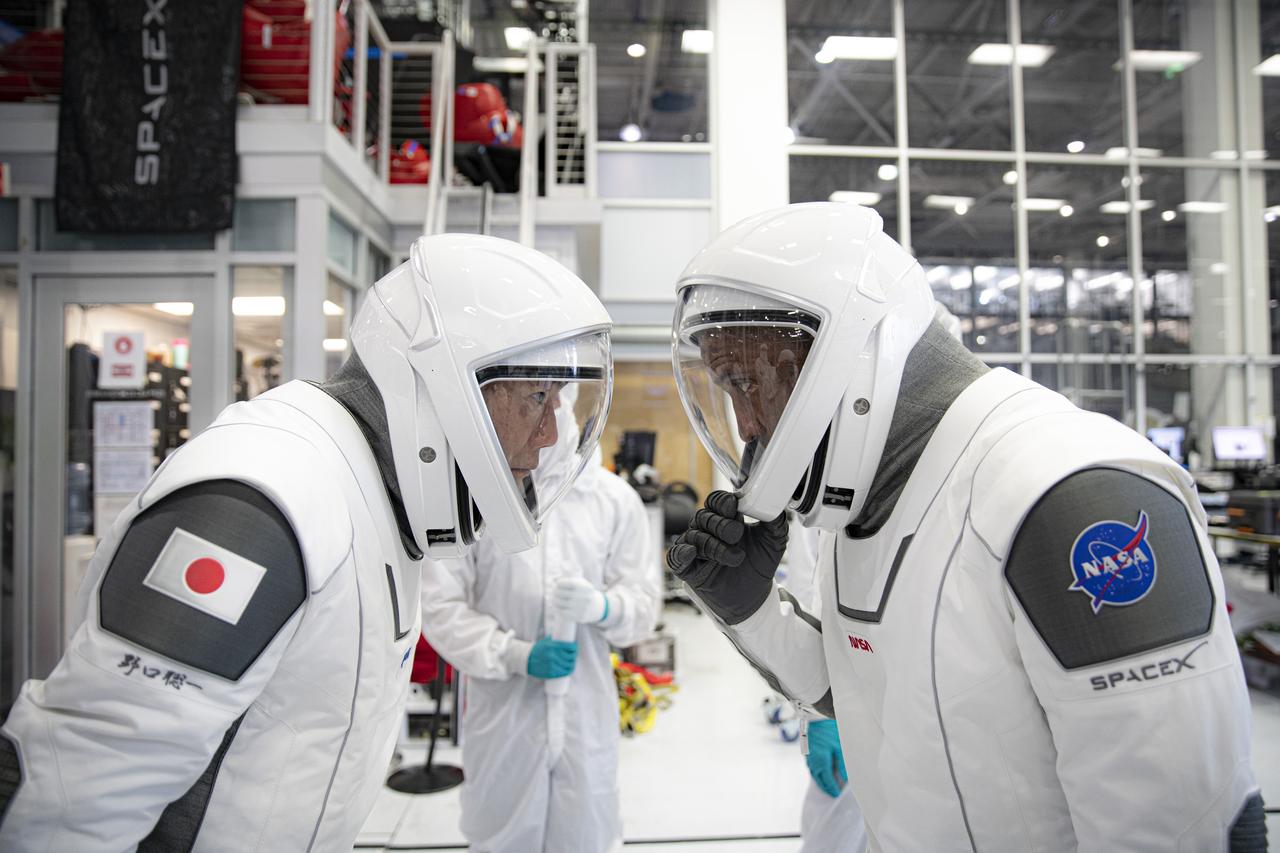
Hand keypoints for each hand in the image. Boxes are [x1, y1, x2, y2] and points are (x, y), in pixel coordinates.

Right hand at [526, 637, 576, 678]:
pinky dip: (568, 671)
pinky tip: (569, 669)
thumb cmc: (536, 650)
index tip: (575, 647)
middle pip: (570, 657)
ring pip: (568, 665)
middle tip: (574, 655)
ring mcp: (552, 665)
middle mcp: (553, 655)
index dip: (574, 647)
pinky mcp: (550, 672)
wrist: (526, 660)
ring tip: (572, 663)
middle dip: (574, 656)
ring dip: (572, 664)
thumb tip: (563, 635)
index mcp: (552, 646)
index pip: (569, 647)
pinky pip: (563, 672)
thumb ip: (554, 639)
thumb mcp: (545, 642)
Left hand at [552, 577, 607, 623]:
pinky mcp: (579, 616)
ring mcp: (582, 608)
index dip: (560, 583)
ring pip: (560, 603)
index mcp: (585, 587)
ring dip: (554, 600)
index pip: (569, 583)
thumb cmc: (583, 592)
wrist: (595, 607)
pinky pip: (563, 612)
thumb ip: (569, 577)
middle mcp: (584, 597)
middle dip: (555, 591)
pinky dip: (556, 608)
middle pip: (562, 593)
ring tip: (552, 598)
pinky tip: (555, 606)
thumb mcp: (580, 582)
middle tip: (553, 591)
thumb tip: (554, 578)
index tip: (557, 583)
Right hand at [666, 491, 788, 623]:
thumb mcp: (774, 540)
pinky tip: (692, 552)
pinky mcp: (688, 568)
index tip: (733, 507)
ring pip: (694, 536)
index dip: (722, 502)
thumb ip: (774, 519)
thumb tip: (775, 504)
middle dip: (721, 525)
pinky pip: (676, 556)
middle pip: (704, 516)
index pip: (716, 501)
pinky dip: (682, 552)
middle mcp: (708, 530)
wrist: (755, 596)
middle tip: (736, 536)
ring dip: (714, 546)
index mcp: (726, 518)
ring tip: (734, 559)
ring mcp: (697, 548)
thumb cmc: (759, 565)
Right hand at [805, 719, 846, 797]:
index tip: (837, 794)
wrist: (816, 716)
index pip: (827, 780)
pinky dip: (816, 772)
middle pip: (818, 779)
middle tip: (832, 793)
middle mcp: (812, 761)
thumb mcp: (839, 747)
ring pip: (814, 773)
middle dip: (825, 787)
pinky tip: (821, 771)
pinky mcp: (807, 751)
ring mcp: (808, 756)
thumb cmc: (829, 731)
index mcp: (821, 762)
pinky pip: (811, 766)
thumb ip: (842, 764)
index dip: (832, 788)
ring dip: (820, 780)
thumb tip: (845, 778)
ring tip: (827, 785)